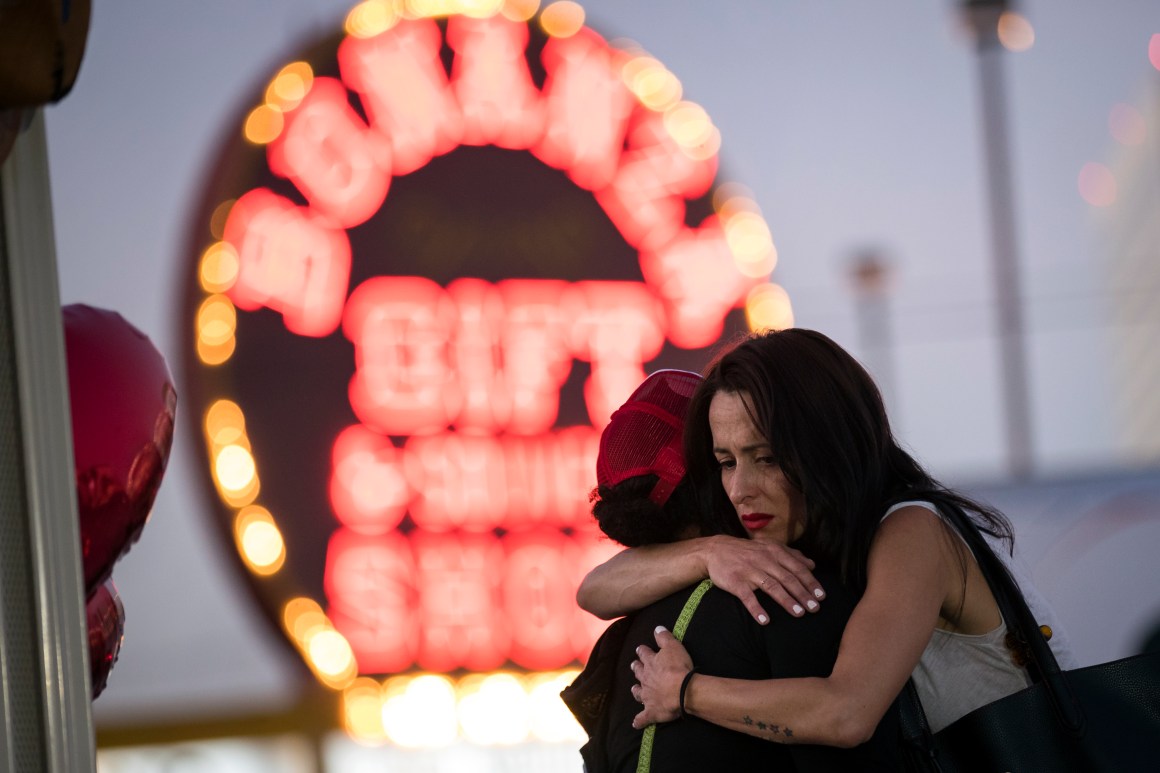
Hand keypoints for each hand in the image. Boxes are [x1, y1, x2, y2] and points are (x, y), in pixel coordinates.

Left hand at [630, 626, 692, 728]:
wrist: (682, 691)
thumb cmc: (679, 667)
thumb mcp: (673, 646)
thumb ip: (663, 636)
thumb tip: (656, 627)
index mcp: (651, 663)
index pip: (643, 654)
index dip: (642, 651)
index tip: (640, 649)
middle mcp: (645, 678)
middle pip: (638, 671)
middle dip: (636, 668)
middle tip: (634, 665)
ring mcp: (647, 696)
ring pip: (637, 692)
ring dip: (636, 690)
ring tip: (634, 689)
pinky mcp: (651, 711)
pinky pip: (643, 718)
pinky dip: (639, 721)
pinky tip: (635, 723)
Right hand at [703, 535, 823, 621]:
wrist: (716, 550)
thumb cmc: (747, 551)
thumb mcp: (770, 547)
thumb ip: (791, 555)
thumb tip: (812, 564)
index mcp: (774, 552)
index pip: (796, 568)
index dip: (810, 582)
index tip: (822, 596)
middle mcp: (764, 560)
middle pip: (787, 578)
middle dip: (803, 594)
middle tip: (815, 609)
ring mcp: (749, 571)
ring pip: (771, 586)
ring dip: (786, 600)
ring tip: (798, 613)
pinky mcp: (735, 582)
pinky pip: (747, 596)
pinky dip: (756, 609)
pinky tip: (765, 621)